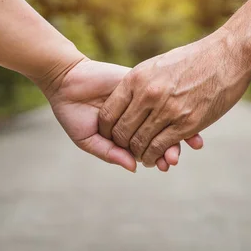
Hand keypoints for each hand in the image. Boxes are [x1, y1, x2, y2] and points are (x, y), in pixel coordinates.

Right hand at [39, 59, 202, 172]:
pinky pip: (160, 93)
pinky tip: (182, 110)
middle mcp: (138, 119)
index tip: (166, 165)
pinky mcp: (140, 83)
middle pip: (162, 134)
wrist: (64, 83)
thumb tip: (134, 167)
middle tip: (174, 157)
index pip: (149, 148)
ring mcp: (141, 101)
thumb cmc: (73, 114)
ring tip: (186, 142)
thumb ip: (110, 153)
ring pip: (165, 115)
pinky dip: (172, 102)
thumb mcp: (88, 140)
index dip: (159, 157)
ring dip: (177, 128)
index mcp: (128, 135)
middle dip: (171, 147)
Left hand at [98, 30, 250, 166]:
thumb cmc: (193, 59)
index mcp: (136, 79)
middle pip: (122, 131)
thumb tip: (126, 100)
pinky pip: (160, 147)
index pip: (108, 113)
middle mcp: (148, 95)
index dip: (106, 129)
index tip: (111, 135)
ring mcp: (167, 110)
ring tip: (141, 157)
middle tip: (125, 150)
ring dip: (138, 154)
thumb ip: (140, 83)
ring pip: (140, 143)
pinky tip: (156, 158)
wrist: (227, 56)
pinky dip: (154, 156)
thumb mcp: (157, 65)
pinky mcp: (186, 123)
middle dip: (120, 145)